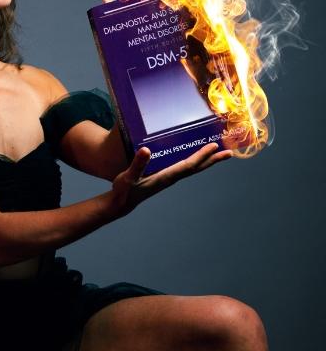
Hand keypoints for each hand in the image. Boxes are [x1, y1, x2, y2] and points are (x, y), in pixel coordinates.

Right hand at [110, 143, 232, 217]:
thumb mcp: (129, 176)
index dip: (202, 155)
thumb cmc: (125, 190)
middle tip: (229, 152)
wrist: (121, 203)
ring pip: (192, 167)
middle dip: (213, 160)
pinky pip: (184, 167)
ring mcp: (169, 178)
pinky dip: (193, 160)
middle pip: (197, 168)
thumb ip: (138, 164)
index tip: (215, 147)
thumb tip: (145, 150)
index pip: (189, 165)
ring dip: (205, 160)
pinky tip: (193, 156)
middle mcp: (171, 177)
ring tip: (217, 152)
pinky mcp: (164, 177)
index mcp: (166, 176)